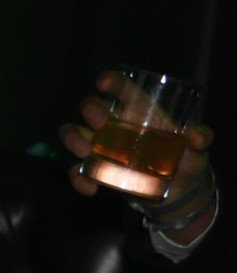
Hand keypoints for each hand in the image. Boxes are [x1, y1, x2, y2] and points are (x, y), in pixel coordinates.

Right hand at [62, 88, 213, 222]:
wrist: (177, 191)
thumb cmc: (185, 160)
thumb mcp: (197, 149)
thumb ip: (200, 139)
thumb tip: (196, 137)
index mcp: (139, 111)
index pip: (122, 88)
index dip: (111, 81)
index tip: (103, 83)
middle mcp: (115, 124)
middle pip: (91, 107)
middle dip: (90, 111)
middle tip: (100, 125)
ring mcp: (102, 147)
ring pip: (74, 132)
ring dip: (73, 139)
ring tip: (84, 153)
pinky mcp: (97, 169)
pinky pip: (77, 171)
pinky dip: (79, 179)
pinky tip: (91, 188)